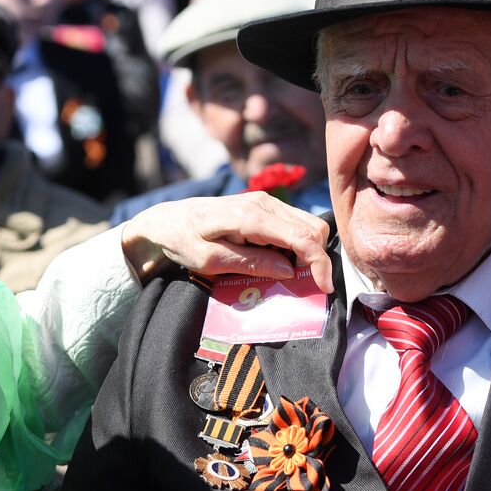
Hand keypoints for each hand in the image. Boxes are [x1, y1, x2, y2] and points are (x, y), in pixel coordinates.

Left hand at [120, 193, 333, 291]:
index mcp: (251, 216)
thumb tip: (287, 270)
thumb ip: (250, 263)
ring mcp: (265, 202)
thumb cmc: (183, 240)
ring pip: (307, 225)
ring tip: (291, 275)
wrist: (167, 220)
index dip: (318, 263)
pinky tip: (281, 261)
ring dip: (307, 252)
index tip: (323, 287)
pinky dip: (297, 244)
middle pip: (312, 228)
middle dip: (317, 258)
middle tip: (304, 285)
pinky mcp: (264, 207)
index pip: (301, 237)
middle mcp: (264, 203)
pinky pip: (294, 224)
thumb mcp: (209, 260)